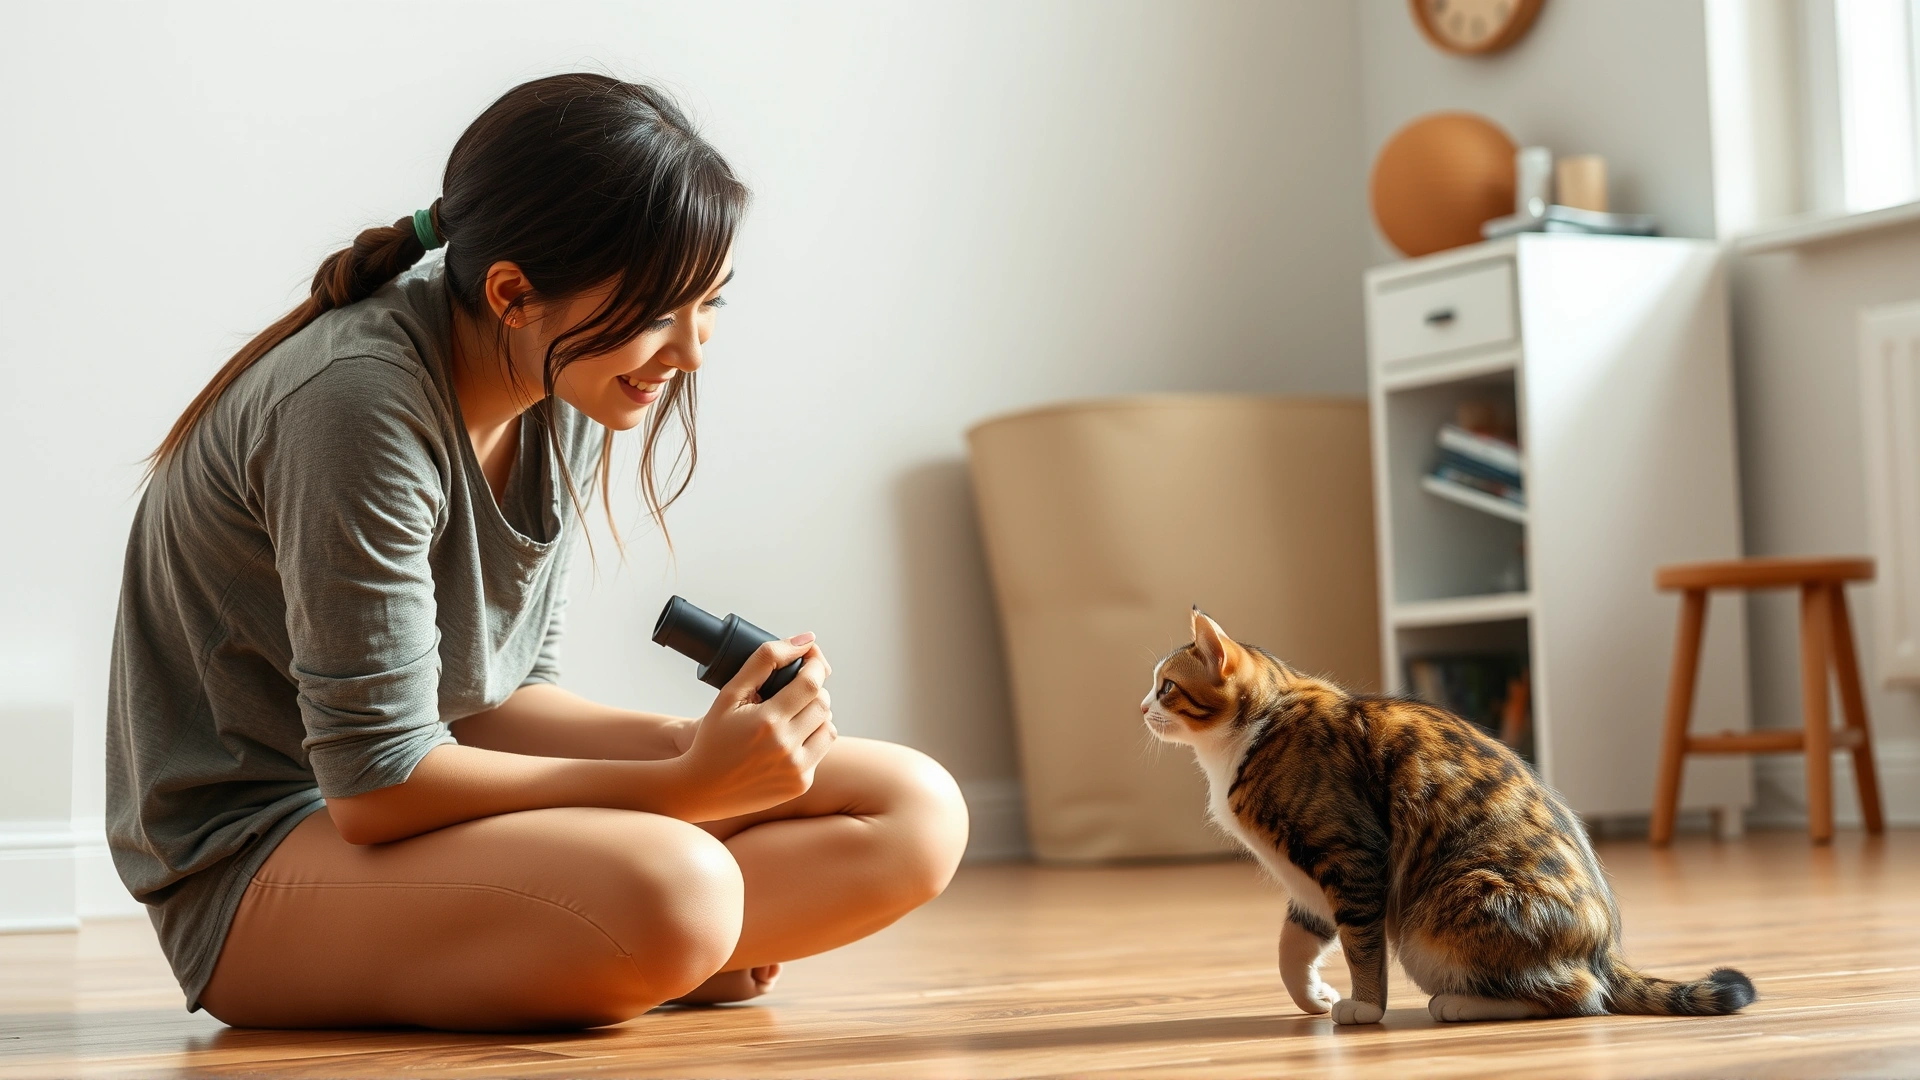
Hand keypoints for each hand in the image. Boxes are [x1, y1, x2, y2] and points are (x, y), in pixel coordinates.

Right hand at [670, 632, 835, 820]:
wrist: (702, 788)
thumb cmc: (714, 738)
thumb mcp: (729, 694)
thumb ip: (764, 661)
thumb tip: (805, 640)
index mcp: (767, 721)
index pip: (811, 683)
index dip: (816, 665)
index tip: (810, 657)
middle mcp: (786, 746)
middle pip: (823, 703)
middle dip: (813, 689)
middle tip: (794, 687)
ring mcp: (796, 768)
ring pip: (829, 726)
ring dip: (817, 713)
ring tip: (792, 712)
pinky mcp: (801, 783)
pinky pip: (822, 749)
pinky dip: (813, 737)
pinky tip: (791, 736)